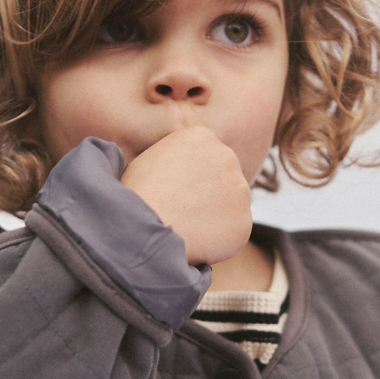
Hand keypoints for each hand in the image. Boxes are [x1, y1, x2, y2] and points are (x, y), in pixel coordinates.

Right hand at [121, 127, 252, 265]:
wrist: (141, 227)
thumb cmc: (136, 195)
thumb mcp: (150, 159)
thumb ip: (176, 158)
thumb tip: (181, 169)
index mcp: (202, 137)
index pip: (207, 156)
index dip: (192, 177)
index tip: (177, 190)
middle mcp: (227, 157)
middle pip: (224, 178)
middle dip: (209, 193)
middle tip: (184, 211)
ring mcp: (239, 190)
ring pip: (231, 205)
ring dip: (216, 216)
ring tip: (187, 227)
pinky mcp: (244, 221)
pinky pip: (233, 231)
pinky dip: (220, 239)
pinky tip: (196, 241)